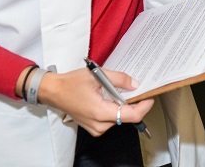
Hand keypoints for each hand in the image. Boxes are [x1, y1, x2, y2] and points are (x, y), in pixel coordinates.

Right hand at [38, 68, 154, 136]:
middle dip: (133, 103)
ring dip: (123, 105)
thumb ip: (119, 79)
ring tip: (117, 90)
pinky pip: (111, 119)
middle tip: (134, 88)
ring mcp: (96, 128)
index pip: (132, 116)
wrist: (54, 91)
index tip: (150, 96)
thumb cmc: (72, 83)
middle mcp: (99, 125)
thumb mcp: (97, 75)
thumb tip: (135, 84)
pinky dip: (114, 109)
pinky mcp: (94, 127)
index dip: (144, 106)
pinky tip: (109, 97)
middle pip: (126, 117)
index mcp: (101, 112)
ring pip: (119, 118)